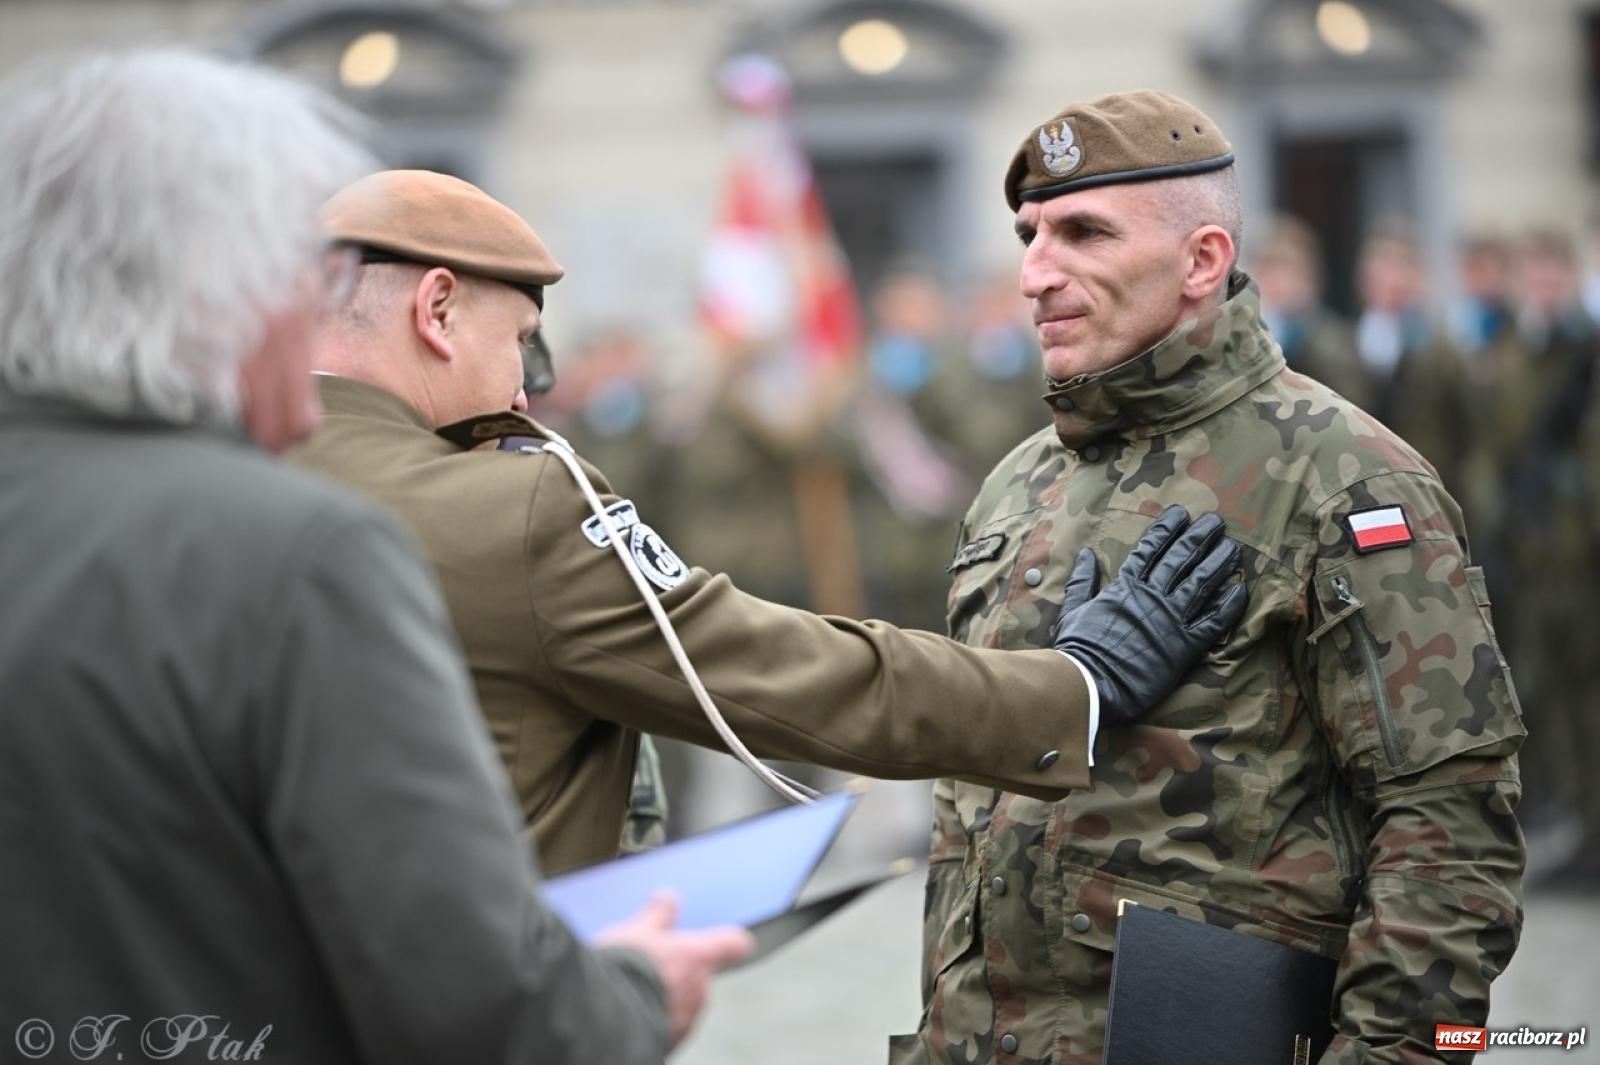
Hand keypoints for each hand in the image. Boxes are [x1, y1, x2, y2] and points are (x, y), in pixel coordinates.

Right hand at [596, 893, 753, 1046]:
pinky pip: (667, 1027)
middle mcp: (699, 991)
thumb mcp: (638, 932)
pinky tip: (628, 1012)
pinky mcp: (670, 1044)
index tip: (732, 940)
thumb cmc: (625, 971)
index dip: (729, 941)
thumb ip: (658, 915)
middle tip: (648, 966)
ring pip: (683, 1004)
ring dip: (664, 998)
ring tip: (631, 991)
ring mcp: (686, 1021)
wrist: (604, 1019)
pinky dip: (652, 1019)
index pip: (732, 944)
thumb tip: (668, 898)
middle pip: (699, 977)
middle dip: (678, 973)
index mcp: (698, 958)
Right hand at [1052, 505, 1246, 727]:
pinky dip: (1229, 606)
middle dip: (1199, 537)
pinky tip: (1242, 590)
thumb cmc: (1079, 650)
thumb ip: (1082, 580)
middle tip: (1216, 521)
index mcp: (1125, 587)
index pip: (1150, 549)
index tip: (1181, 513)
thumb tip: (1086, 553)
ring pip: (1201, 583)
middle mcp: (1151, 596)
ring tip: (1234, 547)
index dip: (1167, 529)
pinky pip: (1214, 621)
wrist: (1090, 683)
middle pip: (1181, 559)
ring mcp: (1170, 619)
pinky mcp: (1185, 645)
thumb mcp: (1073, 610)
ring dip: (1219, 562)